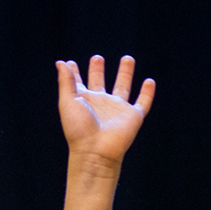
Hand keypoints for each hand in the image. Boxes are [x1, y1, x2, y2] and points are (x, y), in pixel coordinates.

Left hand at [57, 55, 154, 174]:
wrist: (95, 151)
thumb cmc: (78, 129)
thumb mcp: (68, 101)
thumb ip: (66, 81)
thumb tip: (61, 62)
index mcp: (83, 101)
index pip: (78, 83)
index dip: (74, 73)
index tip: (70, 63)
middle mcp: (100, 104)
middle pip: (100, 83)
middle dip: (98, 70)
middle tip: (97, 58)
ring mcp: (117, 110)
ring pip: (123, 87)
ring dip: (125, 73)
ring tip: (128, 58)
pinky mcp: (133, 116)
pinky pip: (143, 103)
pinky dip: (148, 93)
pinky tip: (149, 81)